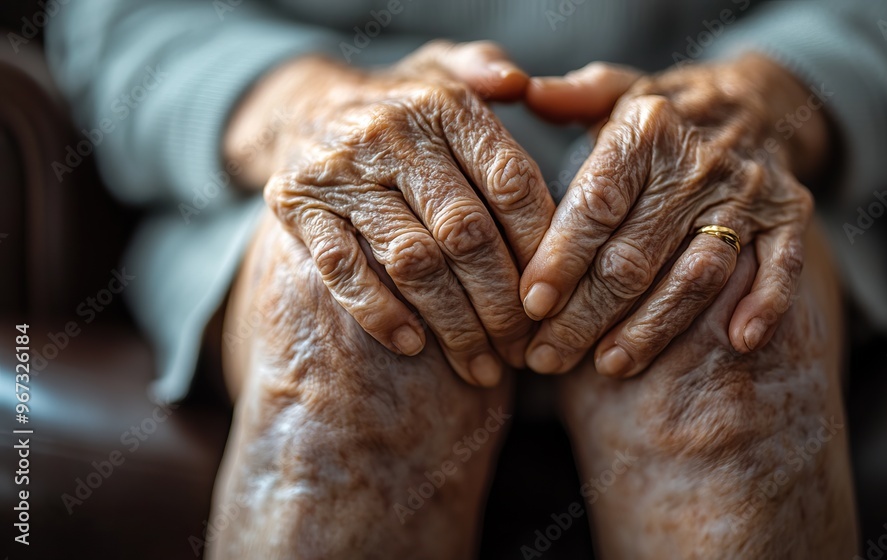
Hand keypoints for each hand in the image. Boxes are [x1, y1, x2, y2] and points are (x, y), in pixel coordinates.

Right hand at [227, 41, 553, 386]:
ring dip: (453, 324)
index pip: (510, 182)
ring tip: (481, 365)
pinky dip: (381, 313)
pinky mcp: (296, 206)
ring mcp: (341, 172)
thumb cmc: (400, 108)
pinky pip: (343, 270)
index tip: (557, 295)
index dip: (541, 246)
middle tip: (523, 349)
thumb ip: (486, 72)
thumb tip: (519, 83)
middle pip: (466, 232)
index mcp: (444, 106)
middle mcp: (391, 134)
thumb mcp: (444, 72)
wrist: (300, 107)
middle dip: (502, 303)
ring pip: (412, 261)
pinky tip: (415, 345)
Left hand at [520, 54, 829, 376]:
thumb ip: (571, 98)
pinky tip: (738, 344)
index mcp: (647, 129)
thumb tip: (520, 90)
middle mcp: (700, 160)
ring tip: (609, 366)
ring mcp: (749, 192)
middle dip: (586, 314)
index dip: (560, 258)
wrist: (755, 103)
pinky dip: (765, 304)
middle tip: (547, 357)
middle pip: (635, 254)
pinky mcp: (790, 216)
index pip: (595, 204)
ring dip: (653, 327)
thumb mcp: (617, 92)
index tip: (529, 306)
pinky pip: (782, 265)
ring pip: (697, 274)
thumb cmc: (663, 114)